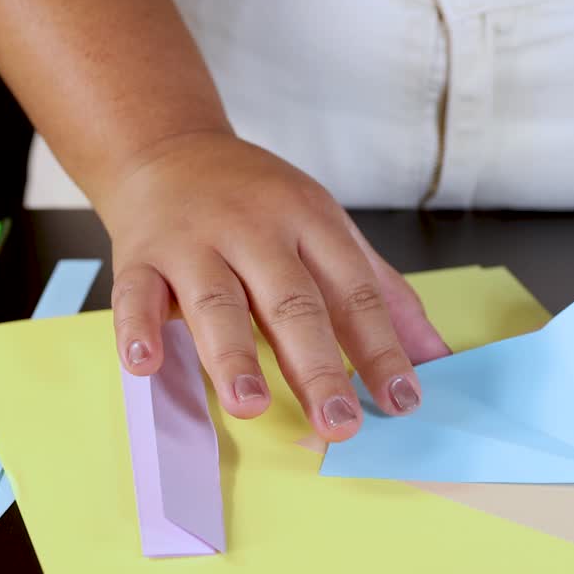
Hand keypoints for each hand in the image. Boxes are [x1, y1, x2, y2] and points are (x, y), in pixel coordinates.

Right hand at [101, 131, 450, 440]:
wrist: (170, 150)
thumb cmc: (262, 204)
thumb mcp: (331, 232)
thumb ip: (383, 294)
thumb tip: (436, 357)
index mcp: (314, 224)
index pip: (356, 292)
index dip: (382, 348)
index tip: (404, 400)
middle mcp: (256, 230)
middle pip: (292, 303)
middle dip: (317, 367)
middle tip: (339, 423)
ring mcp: (195, 243)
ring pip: (215, 302)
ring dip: (231, 356)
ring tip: (249, 406)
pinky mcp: (140, 257)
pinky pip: (136, 295)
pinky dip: (138, 330)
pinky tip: (146, 367)